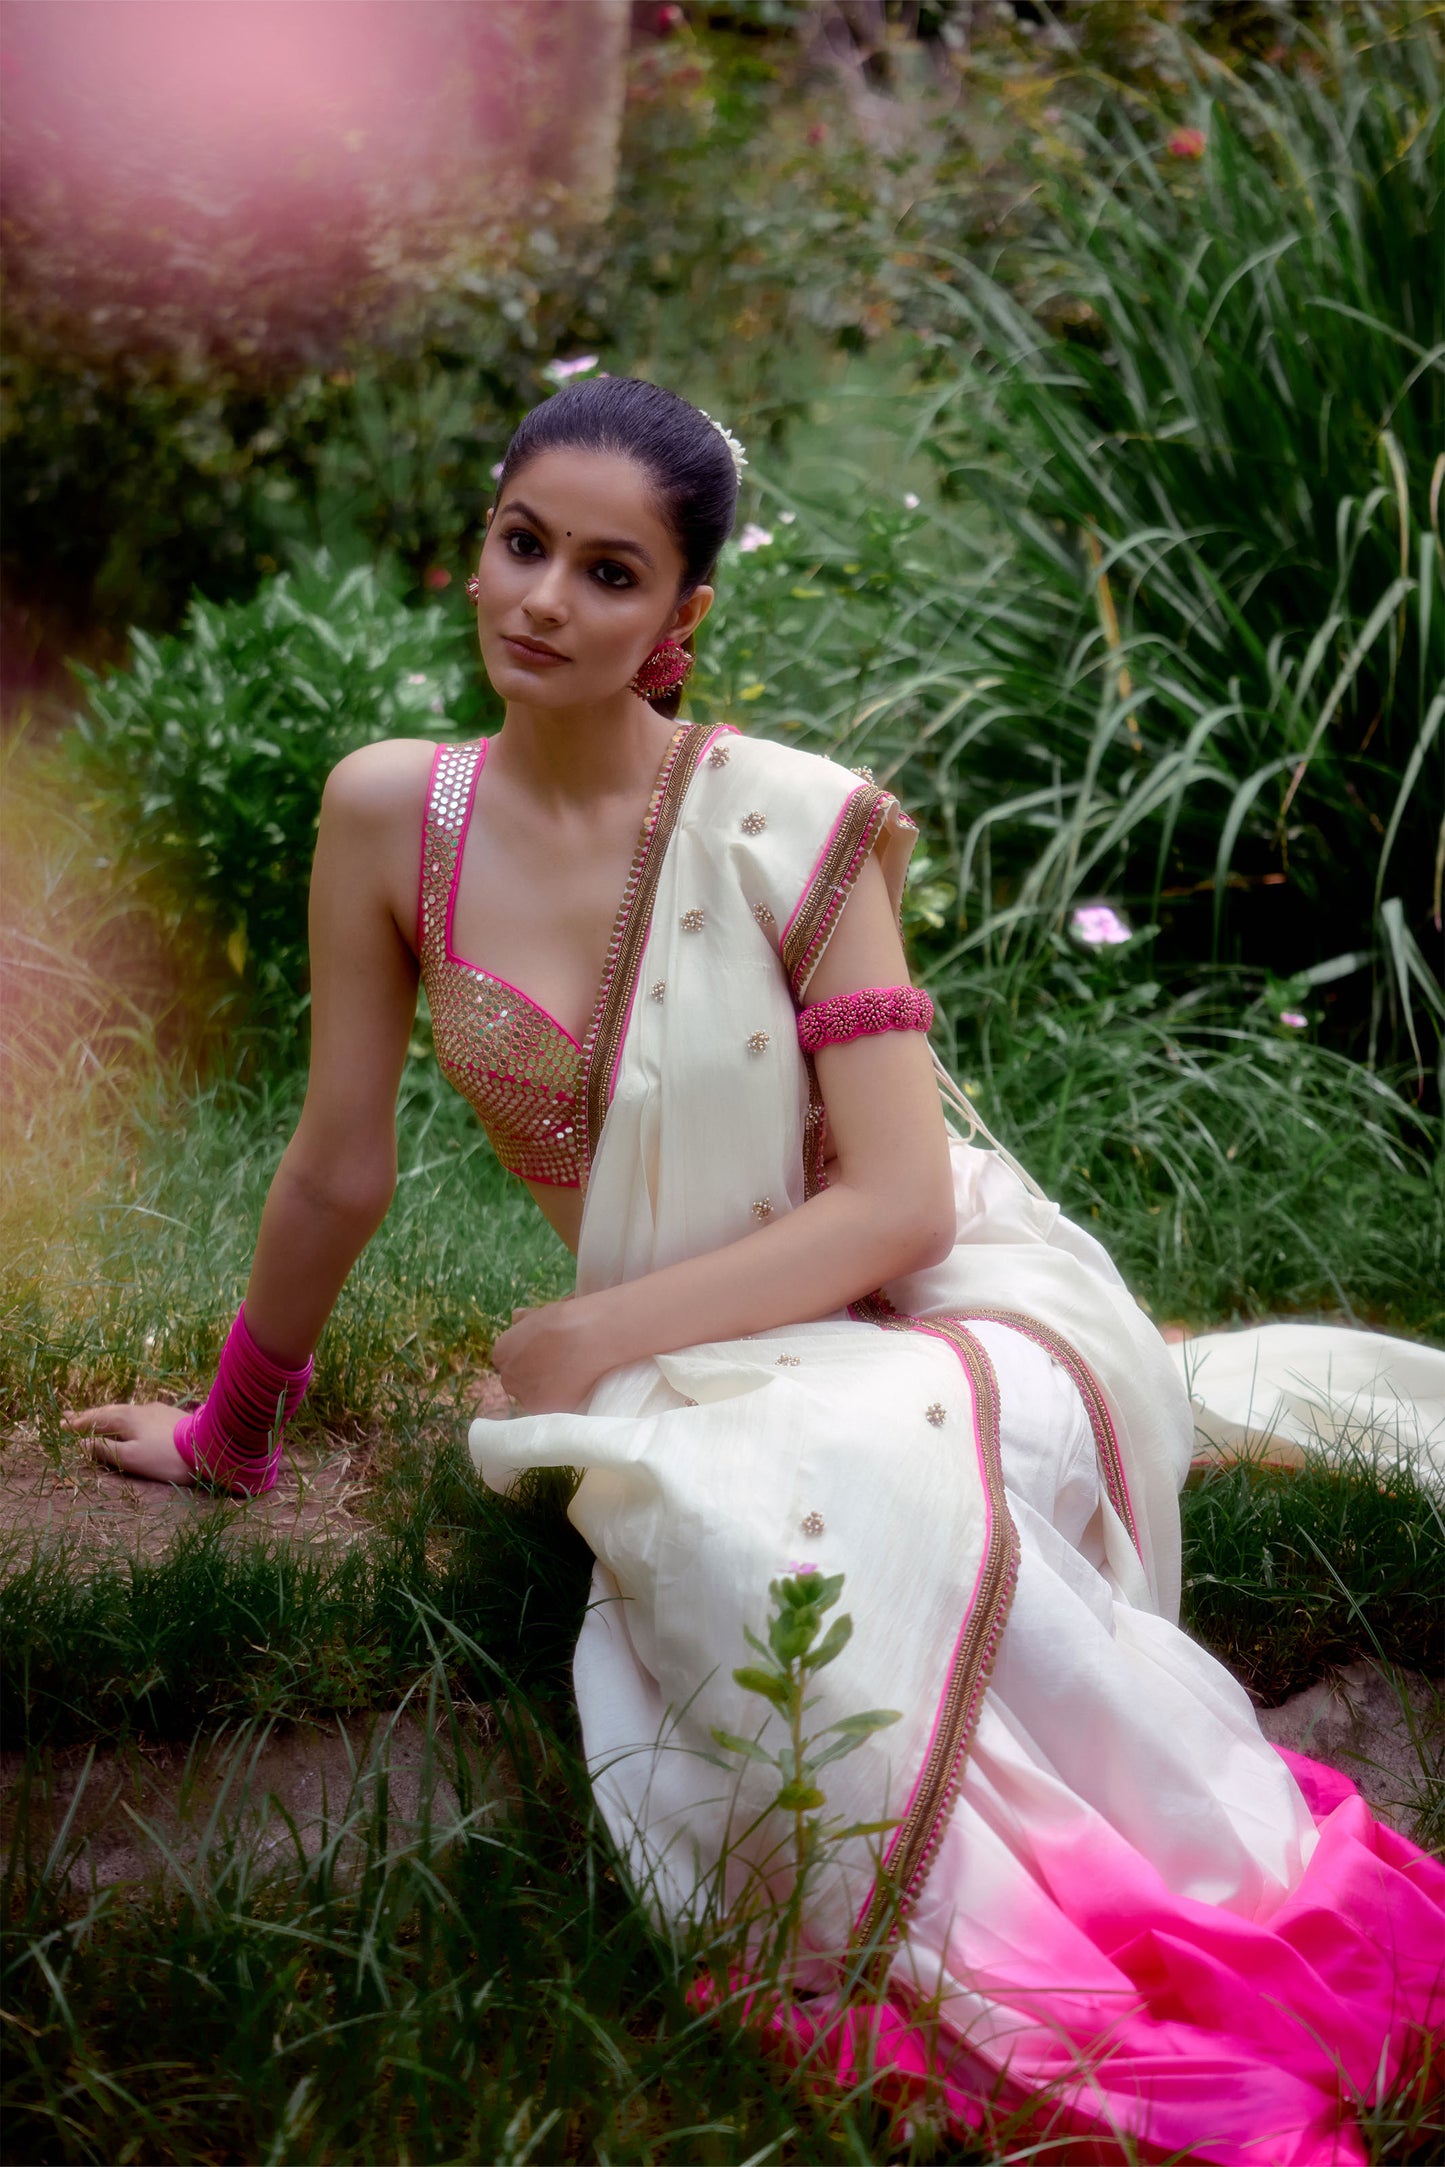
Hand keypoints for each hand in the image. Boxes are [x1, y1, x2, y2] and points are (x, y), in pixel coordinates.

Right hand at [61, 1401, 195, 1486]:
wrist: (209, 1445)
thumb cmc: (167, 1457)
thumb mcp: (132, 1458)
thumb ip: (106, 1450)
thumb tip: (83, 1444)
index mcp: (126, 1418)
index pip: (95, 1419)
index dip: (77, 1424)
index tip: (60, 1425)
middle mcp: (139, 1408)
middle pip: (108, 1411)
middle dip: (88, 1415)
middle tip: (69, 1416)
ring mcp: (156, 1409)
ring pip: (124, 1410)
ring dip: (105, 1414)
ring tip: (94, 1416)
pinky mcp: (169, 1414)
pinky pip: (137, 1413)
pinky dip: (123, 1416)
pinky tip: (128, 1418)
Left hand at [489, 1297, 608, 1414]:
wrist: (594, 1339)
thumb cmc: (568, 1320)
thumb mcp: (541, 1314)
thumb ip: (525, 1321)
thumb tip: (517, 1316)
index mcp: (502, 1352)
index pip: (507, 1360)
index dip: (525, 1356)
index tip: (543, 1353)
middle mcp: (508, 1377)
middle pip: (516, 1380)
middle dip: (530, 1375)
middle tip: (555, 1366)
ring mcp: (526, 1396)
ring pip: (532, 1396)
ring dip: (544, 1390)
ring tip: (568, 1376)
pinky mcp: (548, 1410)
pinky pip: (550, 1407)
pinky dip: (560, 1399)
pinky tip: (575, 1386)